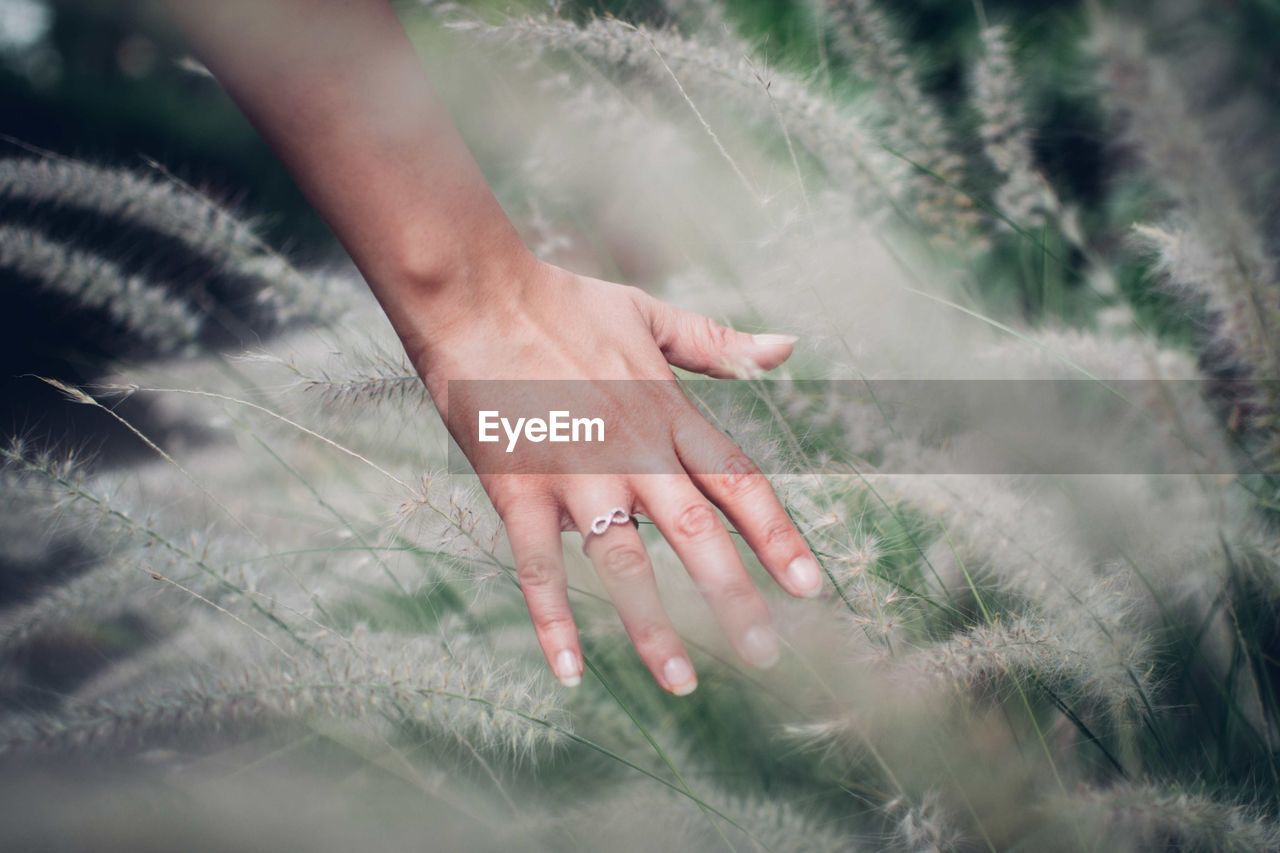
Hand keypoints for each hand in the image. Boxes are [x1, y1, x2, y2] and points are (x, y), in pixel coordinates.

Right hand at [404, 260, 824, 694]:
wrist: (476, 295)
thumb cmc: (563, 302)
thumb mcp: (650, 315)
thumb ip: (719, 343)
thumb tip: (788, 347)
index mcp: (667, 413)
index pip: (738, 482)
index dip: (777, 536)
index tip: (811, 587)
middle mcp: (631, 451)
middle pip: (695, 533)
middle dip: (734, 596)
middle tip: (765, 653)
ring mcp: (573, 473)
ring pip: (622, 560)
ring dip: (653, 624)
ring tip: (682, 680)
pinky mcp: (516, 488)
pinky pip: (537, 566)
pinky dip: (551, 620)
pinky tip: (570, 670)